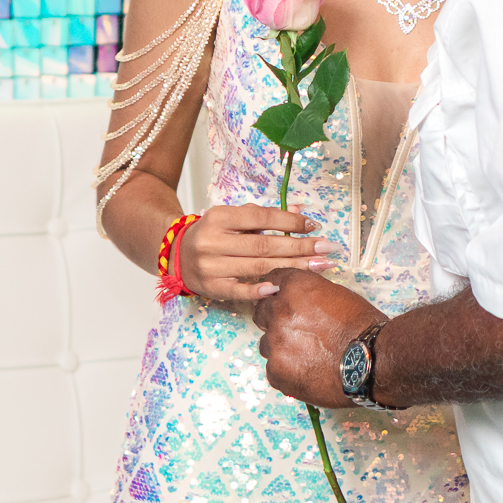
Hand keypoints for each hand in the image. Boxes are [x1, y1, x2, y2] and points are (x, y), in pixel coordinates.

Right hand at [175, 204, 331, 302]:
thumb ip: (263, 216)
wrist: (176, 254)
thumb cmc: (211, 233)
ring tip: (319, 267)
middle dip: (300, 247)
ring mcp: (212, 267)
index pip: (261, 218)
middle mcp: (214, 241)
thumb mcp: (232, 217)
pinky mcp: (212, 288)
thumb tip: (300, 211)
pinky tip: (283, 286)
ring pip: (258, 267)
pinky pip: (240, 291)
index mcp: (220, 217)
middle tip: (327, 248)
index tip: (314, 226)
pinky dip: (262, 290)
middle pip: (264, 245)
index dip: (289, 221)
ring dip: (293, 267)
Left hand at [251, 268, 385, 407]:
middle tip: (293, 331)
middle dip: (274, 320)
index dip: (277, 292)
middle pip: (262, 313)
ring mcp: (275, 343)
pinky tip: (307, 372)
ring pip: (266, 344)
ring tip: (306, 356)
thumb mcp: (337, 294)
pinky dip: (286, 371)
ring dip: (280, 347)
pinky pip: (273, 369)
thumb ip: (311, 292)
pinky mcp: (276, 371)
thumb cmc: (362, 326)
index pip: (271, 281)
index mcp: (294, 287)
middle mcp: (279, 312)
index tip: (281, 300)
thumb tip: (301, 296)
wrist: (373, 360)